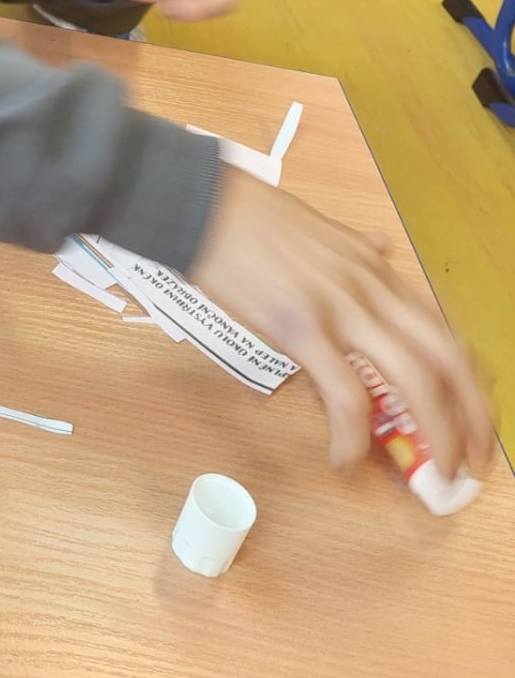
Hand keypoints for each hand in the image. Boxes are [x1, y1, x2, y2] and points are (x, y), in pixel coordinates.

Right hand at [192, 169, 495, 477]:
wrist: (202, 205)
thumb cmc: (250, 216)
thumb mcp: (323, 229)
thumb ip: (358, 248)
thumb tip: (381, 247)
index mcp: (375, 268)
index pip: (442, 331)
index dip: (468, 382)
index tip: (473, 417)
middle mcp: (371, 288)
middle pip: (446, 359)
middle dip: (471, 417)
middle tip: (472, 460)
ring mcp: (340, 308)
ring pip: (414, 380)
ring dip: (435, 434)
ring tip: (433, 472)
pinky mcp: (302, 328)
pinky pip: (345, 396)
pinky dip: (353, 438)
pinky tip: (343, 459)